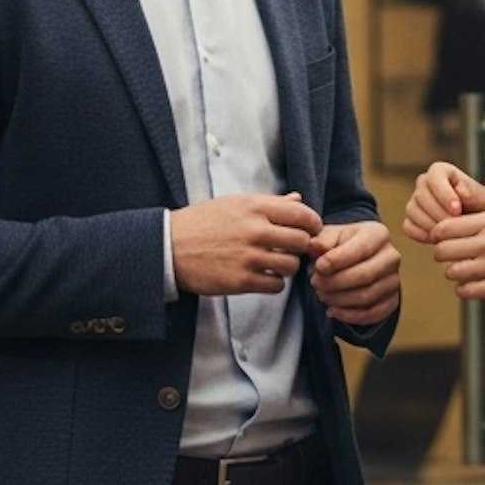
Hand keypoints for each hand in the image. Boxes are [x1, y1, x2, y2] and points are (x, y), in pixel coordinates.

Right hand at [170, 193, 322, 296]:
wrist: (171, 247)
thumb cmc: (204, 222)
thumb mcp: (235, 203)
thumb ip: (270, 203)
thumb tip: (298, 198)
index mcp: (255, 206)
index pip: (302, 214)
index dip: (313, 223)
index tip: (311, 229)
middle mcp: (255, 230)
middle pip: (302, 241)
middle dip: (301, 246)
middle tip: (291, 249)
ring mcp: (249, 257)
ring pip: (292, 265)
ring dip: (288, 266)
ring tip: (275, 262)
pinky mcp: (242, 280)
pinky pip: (276, 286)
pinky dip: (274, 282)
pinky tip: (264, 276)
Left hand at [308, 220, 400, 328]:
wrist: (356, 259)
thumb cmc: (342, 244)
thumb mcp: (331, 235)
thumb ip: (322, 240)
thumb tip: (314, 246)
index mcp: (378, 234)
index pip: (360, 249)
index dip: (337, 260)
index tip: (318, 267)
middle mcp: (391, 257)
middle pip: (364, 275)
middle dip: (335, 282)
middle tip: (315, 283)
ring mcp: (394, 280)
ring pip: (366, 297)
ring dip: (339, 299)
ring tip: (321, 295)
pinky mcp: (392, 300)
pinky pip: (372, 314)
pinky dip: (349, 316)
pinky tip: (332, 310)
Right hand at [402, 161, 484, 244]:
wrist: (480, 232)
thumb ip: (475, 193)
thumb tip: (460, 190)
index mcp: (443, 171)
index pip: (434, 175)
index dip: (444, 193)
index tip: (457, 210)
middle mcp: (425, 183)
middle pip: (421, 194)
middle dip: (439, 214)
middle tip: (455, 228)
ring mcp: (416, 202)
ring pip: (413, 210)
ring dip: (431, 225)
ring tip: (450, 235)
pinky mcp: (411, 220)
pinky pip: (408, 226)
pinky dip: (421, 234)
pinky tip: (437, 240)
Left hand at [432, 213, 484, 300]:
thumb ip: (481, 223)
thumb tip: (454, 228)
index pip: (445, 228)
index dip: (438, 235)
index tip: (440, 240)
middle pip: (444, 251)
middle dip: (441, 255)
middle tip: (446, 258)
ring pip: (453, 272)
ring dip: (453, 273)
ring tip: (460, 272)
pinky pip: (469, 291)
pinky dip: (464, 290)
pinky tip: (468, 286)